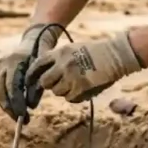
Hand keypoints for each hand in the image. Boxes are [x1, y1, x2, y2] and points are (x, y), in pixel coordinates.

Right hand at [0, 23, 65, 121]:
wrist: (34, 40)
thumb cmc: (42, 55)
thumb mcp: (43, 69)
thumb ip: (37, 86)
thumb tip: (30, 106)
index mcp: (16, 60)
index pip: (12, 86)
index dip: (17, 103)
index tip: (24, 115)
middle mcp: (4, 62)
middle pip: (1, 91)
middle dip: (10, 108)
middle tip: (21, 120)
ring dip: (7, 107)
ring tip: (19, 117)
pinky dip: (6, 101)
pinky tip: (15, 109)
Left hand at [25, 30, 145, 103]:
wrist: (115, 55)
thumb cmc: (96, 51)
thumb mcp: (73, 49)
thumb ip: (59, 59)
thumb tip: (45, 73)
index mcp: (60, 52)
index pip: (38, 64)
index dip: (32, 74)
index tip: (31, 80)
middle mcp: (63, 64)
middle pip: (44, 82)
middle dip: (50, 84)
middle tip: (58, 83)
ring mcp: (71, 77)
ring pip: (57, 92)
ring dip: (64, 90)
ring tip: (76, 83)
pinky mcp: (81, 88)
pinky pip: (69, 98)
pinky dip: (74, 96)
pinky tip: (83, 89)